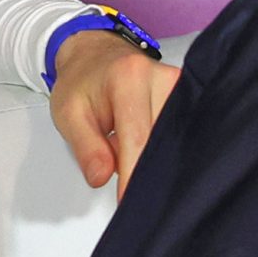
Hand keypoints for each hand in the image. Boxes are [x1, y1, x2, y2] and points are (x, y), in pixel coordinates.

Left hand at [48, 30, 179, 194]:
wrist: (95, 54)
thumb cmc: (82, 83)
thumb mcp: (68, 115)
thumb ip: (86, 148)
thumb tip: (101, 177)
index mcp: (129, 79)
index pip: (138, 138)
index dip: (133, 175)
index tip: (128, 202)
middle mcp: (162, 77)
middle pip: (163, 140)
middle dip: (147, 169)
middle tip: (134, 194)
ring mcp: (180, 85)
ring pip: (175, 138)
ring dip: (156, 157)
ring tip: (133, 159)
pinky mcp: (189, 94)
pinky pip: (182, 130)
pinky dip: (166, 148)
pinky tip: (153, 156)